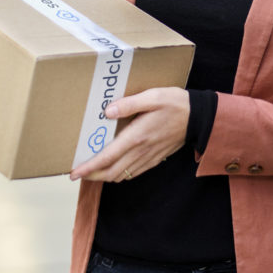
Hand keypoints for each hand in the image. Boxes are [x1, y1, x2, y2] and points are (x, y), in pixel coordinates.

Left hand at [69, 87, 188, 182]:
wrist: (198, 117)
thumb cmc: (174, 104)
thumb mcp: (152, 96)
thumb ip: (129, 104)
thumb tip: (108, 112)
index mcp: (136, 136)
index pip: (107, 158)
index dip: (89, 168)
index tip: (74, 172)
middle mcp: (141, 151)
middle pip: (111, 172)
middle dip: (92, 176)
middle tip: (78, 173)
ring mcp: (148, 158)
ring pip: (121, 175)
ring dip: (105, 176)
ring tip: (93, 170)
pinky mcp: (154, 159)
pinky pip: (133, 173)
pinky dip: (119, 174)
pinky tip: (114, 166)